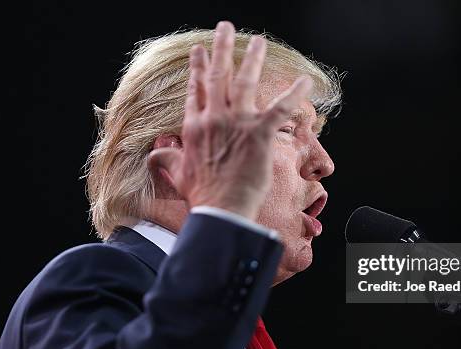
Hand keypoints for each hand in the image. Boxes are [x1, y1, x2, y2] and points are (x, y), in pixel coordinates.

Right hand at [148, 21, 312, 220]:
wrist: (221, 209)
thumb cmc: (202, 195)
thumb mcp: (177, 174)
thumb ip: (166, 160)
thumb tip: (154, 155)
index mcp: (195, 127)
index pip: (196, 91)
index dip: (198, 69)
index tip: (199, 53)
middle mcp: (214, 119)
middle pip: (217, 77)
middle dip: (222, 49)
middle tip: (226, 28)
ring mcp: (237, 123)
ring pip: (244, 82)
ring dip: (253, 59)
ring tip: (259, 41)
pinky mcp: (259, 133)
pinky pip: (280, 108)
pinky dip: (294, 94)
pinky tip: (306, 81)